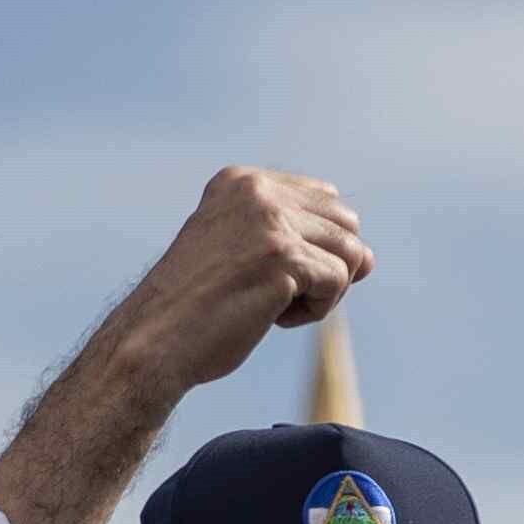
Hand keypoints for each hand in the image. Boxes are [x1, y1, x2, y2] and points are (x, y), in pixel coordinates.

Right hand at [103, 167, 371, 395]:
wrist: (154, 343)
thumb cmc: (197, 310)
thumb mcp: (239, 250)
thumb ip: (297, 238)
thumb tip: (369, 258)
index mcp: (241, 180)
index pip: (323, 198)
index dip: (314, 245)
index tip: (270, 273)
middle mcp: (257, 190)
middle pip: (345, 221)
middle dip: (327, 264)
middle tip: (281, 293)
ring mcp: (270, 220)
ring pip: (349, 252)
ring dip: (324, 289)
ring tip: (277, 305)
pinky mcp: (283, 256)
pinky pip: (338, 281)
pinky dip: (316, 310)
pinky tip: (274, 318)